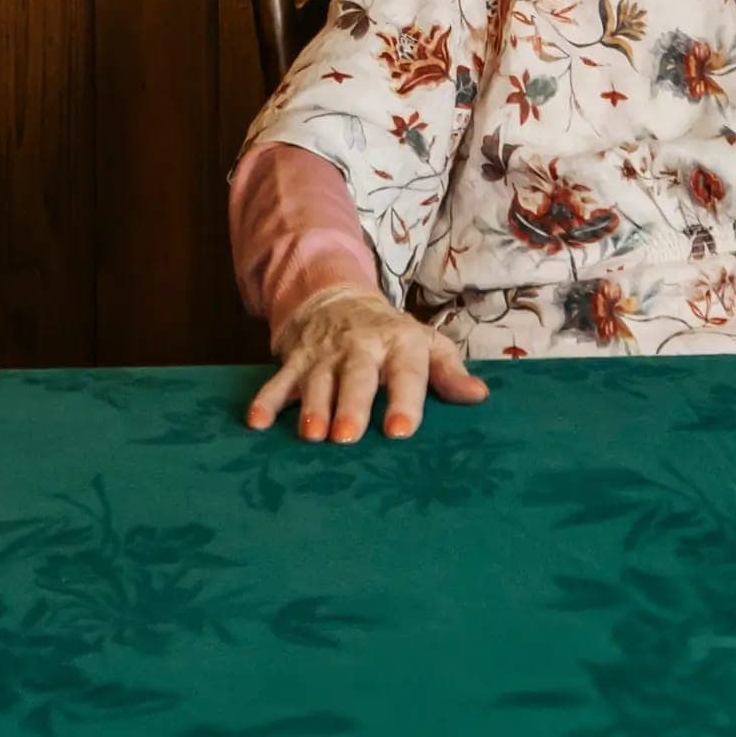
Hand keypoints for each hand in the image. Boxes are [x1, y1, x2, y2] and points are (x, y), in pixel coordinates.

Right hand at [245, 287, 488, 443]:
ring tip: (311, 436)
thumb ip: (449, 372)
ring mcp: (324, 354)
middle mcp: (362, 348)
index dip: (405, 402)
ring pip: (317, 381)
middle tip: (347, 436)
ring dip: (312, 407)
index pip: (406, 373)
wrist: (338, 300)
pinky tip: (256, 421)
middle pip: (357, 377)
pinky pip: (278, 381)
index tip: (400, 432)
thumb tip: (478, 396)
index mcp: (401, 345)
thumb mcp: (426, 345)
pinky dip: (266, 399)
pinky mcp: (295, 361)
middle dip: (351, 406)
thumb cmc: (392, 335)